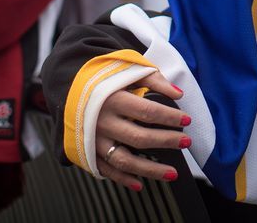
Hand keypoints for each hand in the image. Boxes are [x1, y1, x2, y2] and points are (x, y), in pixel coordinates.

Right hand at [96, 72, 189, 189]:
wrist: (69, 90)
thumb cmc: (104, 81)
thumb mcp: (126, 72)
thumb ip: (153, 80)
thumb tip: (178, 93)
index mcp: (113, 99)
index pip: (147, 111)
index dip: (170, 117)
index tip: (186, 120)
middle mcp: (103, 122)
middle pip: (140, 137)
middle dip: (167, 141)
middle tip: (186, 142)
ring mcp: (95, 140)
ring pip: (125, 161)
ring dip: (151, 170)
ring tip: (173, 172)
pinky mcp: (88, 152)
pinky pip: (108, 170)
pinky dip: (124, 179)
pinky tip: (141, 184)